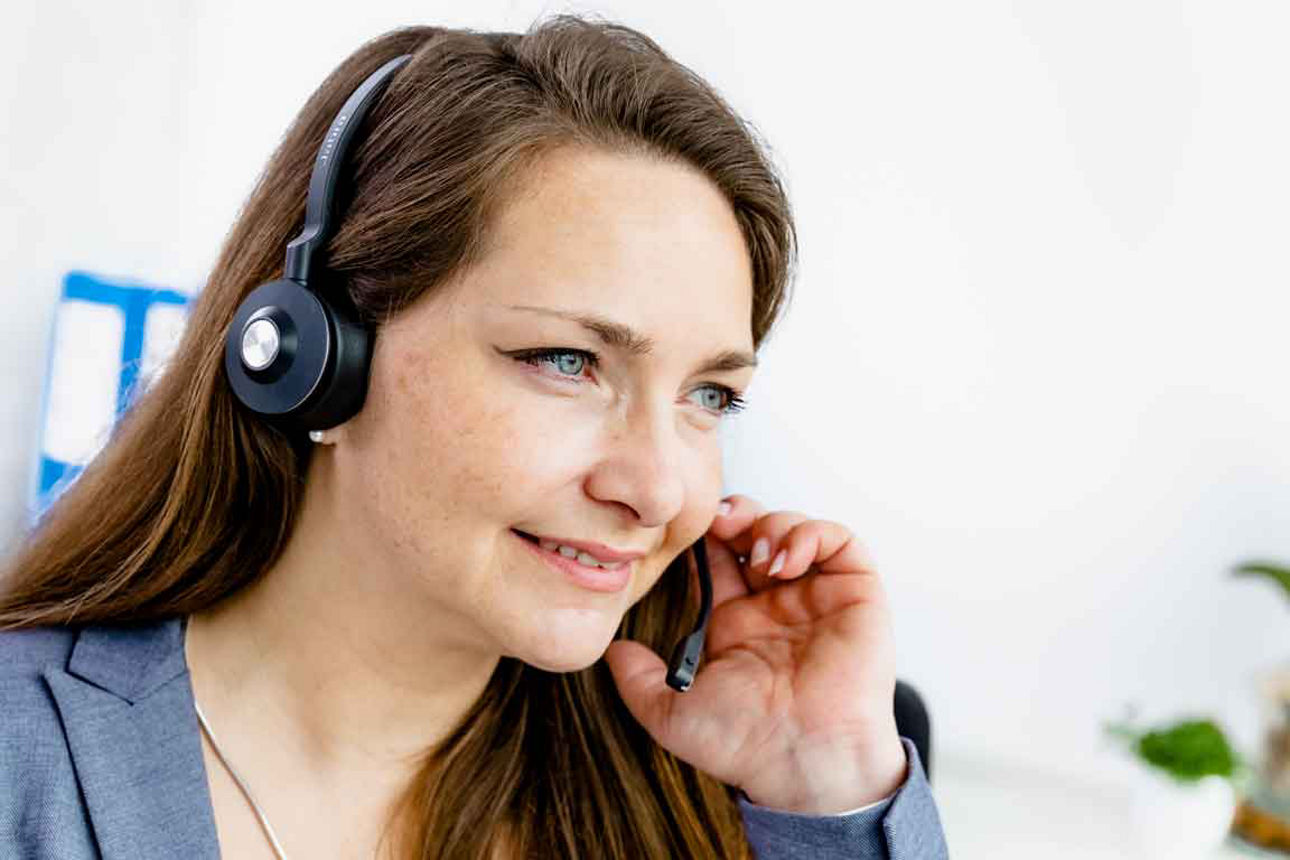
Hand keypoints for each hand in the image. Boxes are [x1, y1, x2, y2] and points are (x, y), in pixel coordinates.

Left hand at [603, 494, 907, 813]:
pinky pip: (841, 541)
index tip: (687, 533)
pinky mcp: (856, 594)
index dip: (705, 537)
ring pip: (795, 528)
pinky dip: (812, 533)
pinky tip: (786, 560)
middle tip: (720, 524)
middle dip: (736, 516)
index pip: (720, 557)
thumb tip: (610, 651)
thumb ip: (637, 680)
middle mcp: (778, 604)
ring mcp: (818, 597)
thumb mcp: (672, 713)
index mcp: (737, 623)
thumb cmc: (747, 746)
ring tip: (758, 554)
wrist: (802, 763)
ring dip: (772, 524)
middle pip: (756, 531)